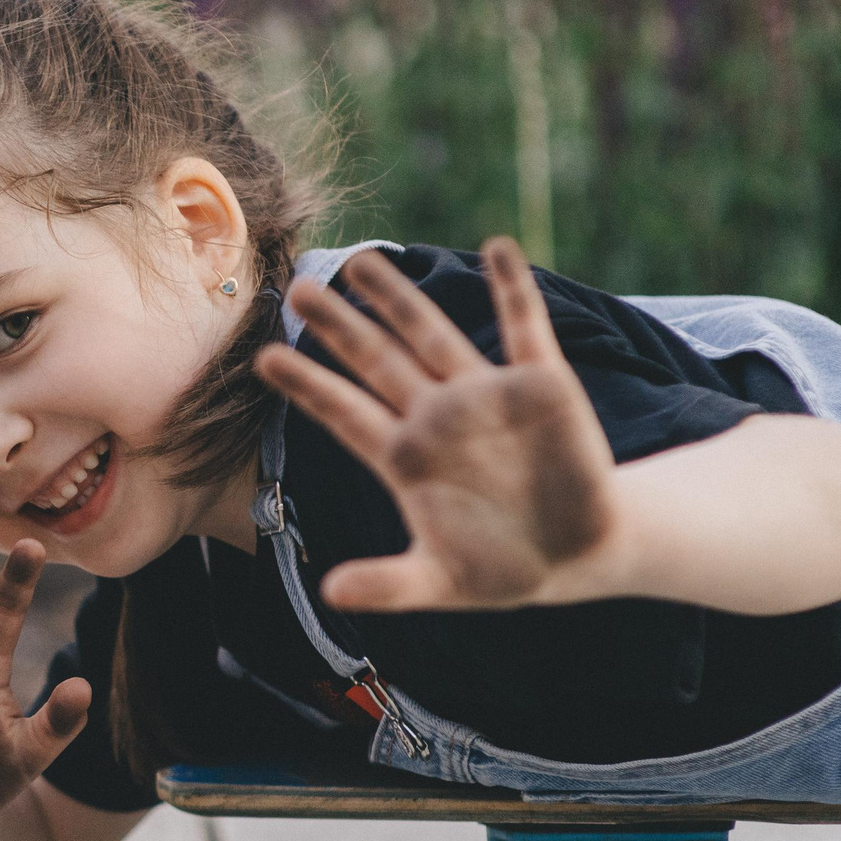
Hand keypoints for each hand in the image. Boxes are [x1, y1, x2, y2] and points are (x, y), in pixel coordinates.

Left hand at [256, 238, 617, 611]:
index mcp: (405, 458)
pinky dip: (512, 288)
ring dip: (399, 298)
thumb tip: (333, 593)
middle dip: (338, 325)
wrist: (577, 555)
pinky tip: (496, 247)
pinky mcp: (541, 384)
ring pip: (432, 334)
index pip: (343, 412)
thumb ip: (387, 584)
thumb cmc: (498, 569)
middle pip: (375, 360)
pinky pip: (524, 326)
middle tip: (295, 287)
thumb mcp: (439, 581)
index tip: (264, 358)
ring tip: (361, 259)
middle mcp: (436, 417)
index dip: (306, 385)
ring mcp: (485, 396)